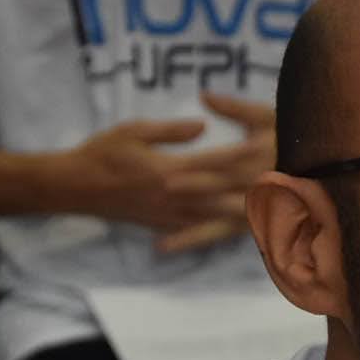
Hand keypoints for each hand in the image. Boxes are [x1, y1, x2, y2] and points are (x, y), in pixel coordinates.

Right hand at [59, 92, 278, 255]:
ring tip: (274, 214)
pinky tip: (235, 233)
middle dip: (255, 190)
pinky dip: (217, 231)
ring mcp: (168, 214)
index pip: (215, 161)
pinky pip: (195, 230)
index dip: (244, 156)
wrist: (74, 187)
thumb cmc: (101, 153)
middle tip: (286, 188)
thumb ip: (171, 130)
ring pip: (215, 217)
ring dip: (244, 215)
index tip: (269, 150)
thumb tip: (203, 126)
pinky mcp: (161, 224)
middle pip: (223, 193)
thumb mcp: (134, 130)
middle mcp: (173, 195)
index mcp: (169, 168)